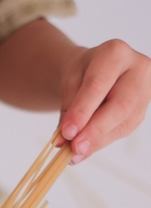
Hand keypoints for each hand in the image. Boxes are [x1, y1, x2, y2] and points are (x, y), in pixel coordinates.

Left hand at [59, 39, 150, 163]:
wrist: (95, 69)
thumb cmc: (82, 73)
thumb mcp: (69, 82)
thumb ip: (68, 108)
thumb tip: (64, 140)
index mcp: (115, 53)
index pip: (98, 86)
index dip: (82, 112)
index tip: (67, 132)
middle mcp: (138, 69)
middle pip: (120, 105)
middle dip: (95, 130)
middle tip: (74, 148)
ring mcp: (145, 91)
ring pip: (123, 121)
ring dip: (97, 141)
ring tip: (73, 153)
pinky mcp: (142, 109)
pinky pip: (122, 130)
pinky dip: (100, 142)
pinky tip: (83, 151)